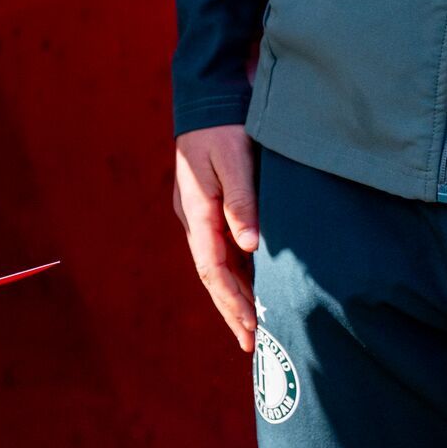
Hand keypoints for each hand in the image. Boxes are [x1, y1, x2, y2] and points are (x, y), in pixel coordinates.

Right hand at [174, 125, 258, 352]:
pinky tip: (252, 290)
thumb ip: (241, 202)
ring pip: (216, 266)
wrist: (207, 101)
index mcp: (197, 212)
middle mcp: (195, 219)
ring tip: (251, 328)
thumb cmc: (223, 129)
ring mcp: (201, 215)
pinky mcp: (210, 210)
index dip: (232, 301)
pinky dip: (236, 276)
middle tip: (251, 345)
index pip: (212, 269)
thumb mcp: (234, 160)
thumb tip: (250, 245)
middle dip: (231, 310)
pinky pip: (223, 251)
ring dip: (233, 297)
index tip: (251, 328)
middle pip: (212, 275)